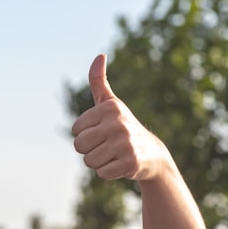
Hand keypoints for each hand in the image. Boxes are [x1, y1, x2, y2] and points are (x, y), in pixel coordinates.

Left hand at [71, 54, 168, 180]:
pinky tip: (121, 164)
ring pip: (88, 161)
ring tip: (114, 154)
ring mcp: (125, 143)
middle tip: (106, 146)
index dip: (85, 134)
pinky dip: (108, 172)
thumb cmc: (123, 126)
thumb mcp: (110, 103)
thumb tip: (100, 55)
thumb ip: (99, 81)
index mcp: (109, 107)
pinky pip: (101, 173)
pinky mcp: (130, 162)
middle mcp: (118, 122)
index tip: (101, 132)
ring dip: (98, 162)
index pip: (75, 130)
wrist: (152, 154)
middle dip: (89, 150)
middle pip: (79, 146)